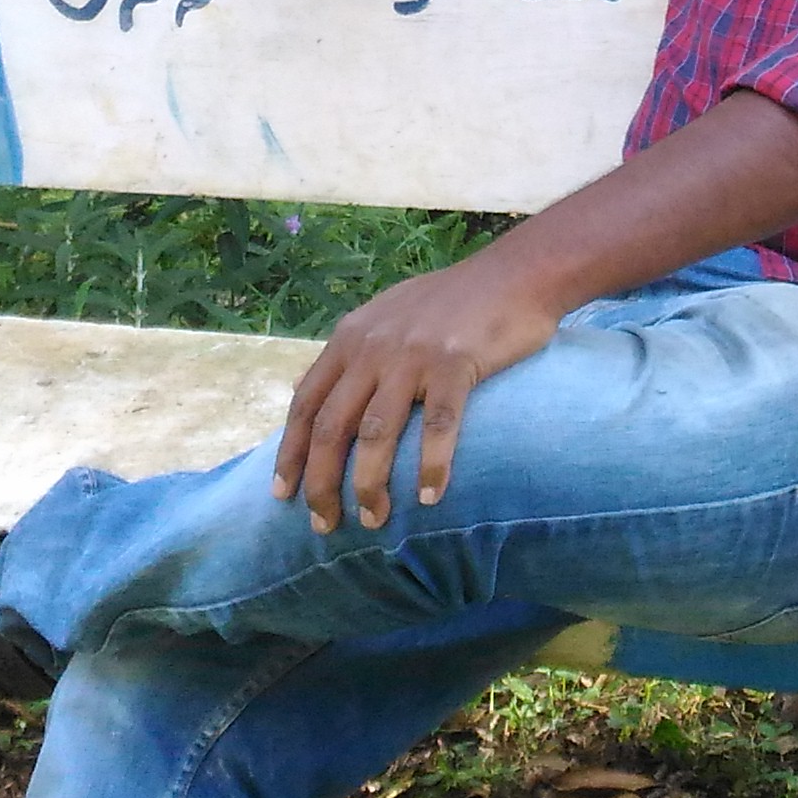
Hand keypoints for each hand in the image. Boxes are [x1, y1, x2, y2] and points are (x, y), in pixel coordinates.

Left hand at [273, 252, 565, 529]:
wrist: (515, 273)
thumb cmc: (452, 301)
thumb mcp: (384, 316)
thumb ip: (348, 354)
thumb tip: (304, 392)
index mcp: (350, 339)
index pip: (305, 404)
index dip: (289, 453)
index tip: (282, 495)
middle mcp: (373, 348)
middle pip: (331, 427)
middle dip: (322, 483)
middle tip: (324, 525)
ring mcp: (413, 355)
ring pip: (376, 433)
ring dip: (369, 484)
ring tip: (373, 520)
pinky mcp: (456, 363)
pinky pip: (439, 425)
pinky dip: (432, 466)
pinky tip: (431, 497)